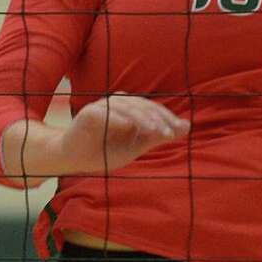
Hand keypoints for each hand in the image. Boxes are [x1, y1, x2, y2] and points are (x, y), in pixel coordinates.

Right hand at [56, 95, 188, 175]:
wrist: (74, 159)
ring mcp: (102, 106)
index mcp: (129, 108)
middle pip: (142, 106)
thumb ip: (158, 136)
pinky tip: (129, 127)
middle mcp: (117, 103)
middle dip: (158, 119)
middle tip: (170, 132)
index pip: (152, 109)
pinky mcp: (89, 113)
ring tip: (155, 130)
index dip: (167, 118)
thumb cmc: (104, 151)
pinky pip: (106, 114)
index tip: (180, 130)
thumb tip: (187, 127)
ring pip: (127, 108)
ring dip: (143, 119)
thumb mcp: (136, 146)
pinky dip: (118, 119)